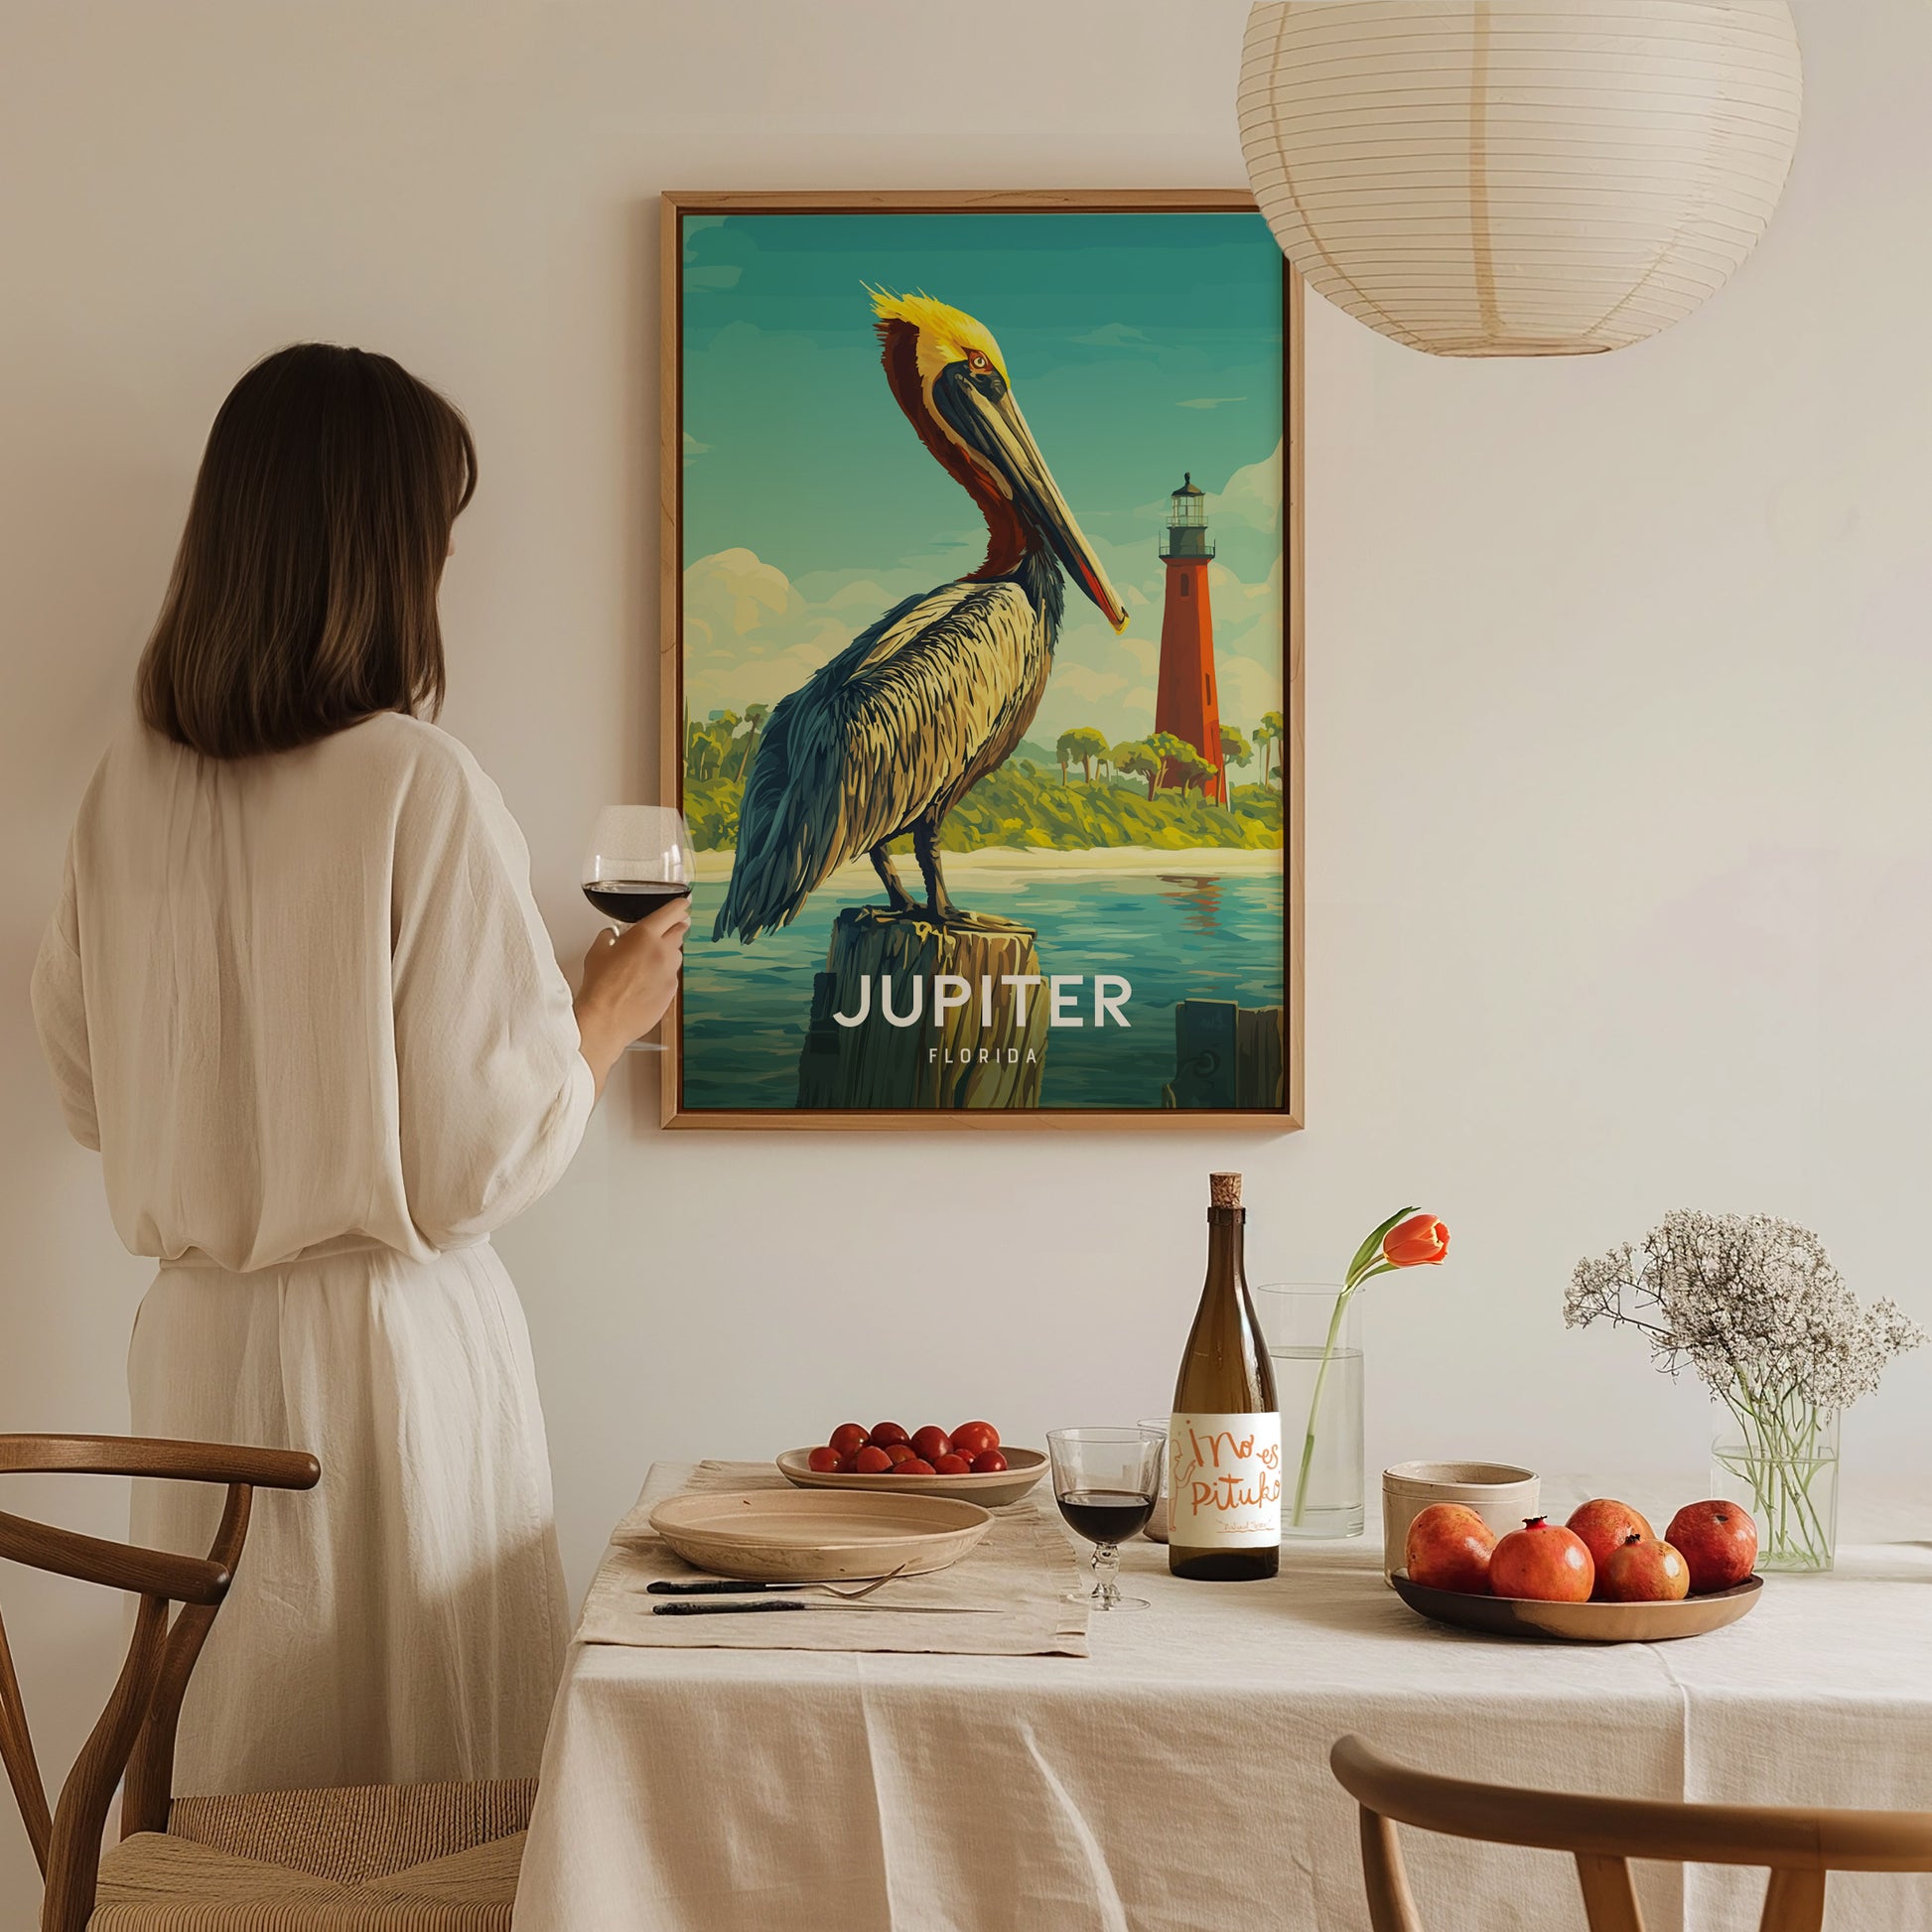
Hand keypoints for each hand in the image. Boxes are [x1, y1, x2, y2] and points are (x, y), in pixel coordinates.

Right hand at [574, 895, 690, 1094]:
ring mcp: (670, 973)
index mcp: (645, 935)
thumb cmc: (600, 987)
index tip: (684, 904)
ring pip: (676, 956)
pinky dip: (663, 975)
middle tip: (670, 928)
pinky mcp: (672, 992)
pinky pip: (671, 977)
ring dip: (668, 953)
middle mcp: (662, 952)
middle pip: (680, 932)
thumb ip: (609, 937)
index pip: (671, 912)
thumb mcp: (597, 952)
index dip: (679, 906)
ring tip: (649, 961)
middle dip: (676, 928)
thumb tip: (612, 935)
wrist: (606, 1019)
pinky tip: (646, 983)